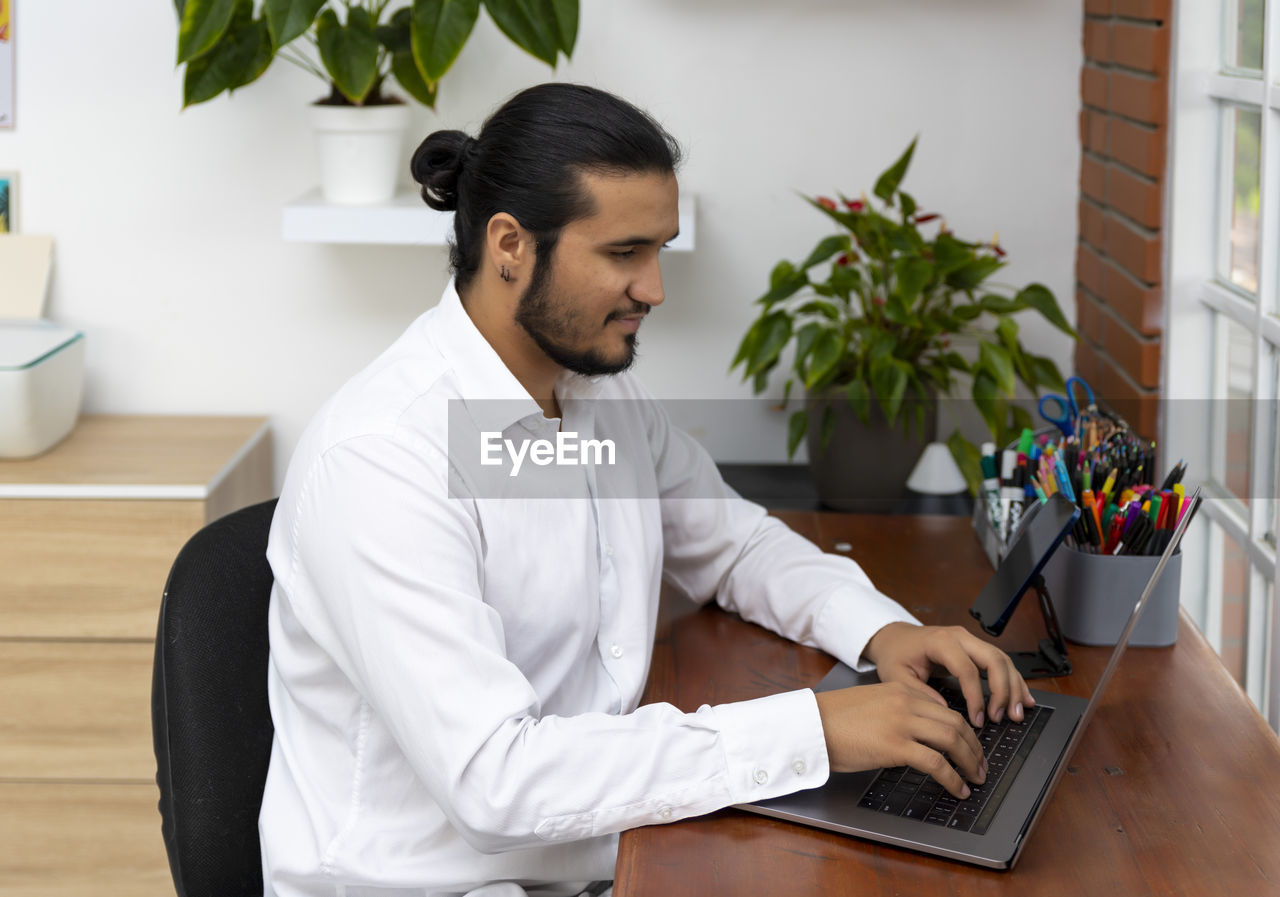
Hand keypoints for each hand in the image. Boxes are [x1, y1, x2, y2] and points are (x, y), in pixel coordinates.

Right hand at [815, 682, 985, 798]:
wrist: (811, 724)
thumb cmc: (833, 720)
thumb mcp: (871, 705)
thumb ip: (896, 712)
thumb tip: (917, 736)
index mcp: (900, 690)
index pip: (945, 708)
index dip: (965, 729)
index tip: (971, 745)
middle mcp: (906, 702)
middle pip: (956, 722)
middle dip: (975, 747)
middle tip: (981, 765)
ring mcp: (902, 723)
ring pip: (952, 739)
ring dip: (970, 762)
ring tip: (976, 778)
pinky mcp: (895, 746)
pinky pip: (936, 763)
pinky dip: (953, 778)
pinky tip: (958, 789)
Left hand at [863, 622, 1034, 728]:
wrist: (895, 638)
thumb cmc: (895, 656)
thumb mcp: (897, 676)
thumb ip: (918, 693)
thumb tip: (945, 712)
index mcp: (940, 642)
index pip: (967, 669)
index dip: (976, 696)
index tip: (978, 720)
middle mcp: (960, 637)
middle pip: (994, 659)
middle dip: (1004, 690)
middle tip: (1004, 717)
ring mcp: (970, 640)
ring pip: (1003, 660)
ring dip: (1014, 687)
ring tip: (1016, 714)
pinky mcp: (976, 648)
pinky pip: (1001, 662)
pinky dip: (1014, 681)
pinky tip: (1024, 698)